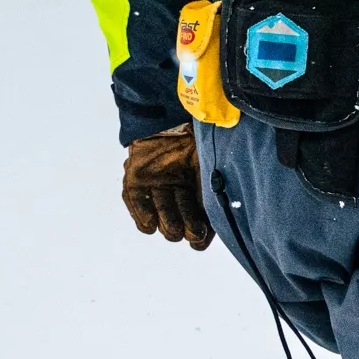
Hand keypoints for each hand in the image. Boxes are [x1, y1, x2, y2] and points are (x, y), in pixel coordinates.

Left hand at [121, 125, 213, 249]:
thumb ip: (215, 197)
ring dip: (168, 224)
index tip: (200, 238)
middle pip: (177, 223)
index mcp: (196, 191)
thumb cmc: (199, 144)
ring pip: (159, 217)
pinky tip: (151, 224)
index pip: (197, 223)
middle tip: (192, 230)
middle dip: (185, 227)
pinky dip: (143, 216)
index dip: (199, 235)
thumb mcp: (213, 172)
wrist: (173, 121)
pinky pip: (136, 203)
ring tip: (175, 229)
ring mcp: (154, 187)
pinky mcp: (135, 181)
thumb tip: (223, 224)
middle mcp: (174, 192)